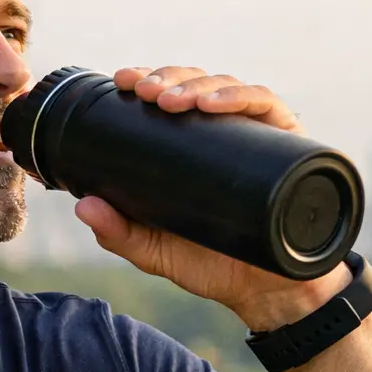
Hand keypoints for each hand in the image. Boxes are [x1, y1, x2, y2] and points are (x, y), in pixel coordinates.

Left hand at [74, 65, 349, 331]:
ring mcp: (257, 135)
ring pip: (227, 87)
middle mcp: (226, 133)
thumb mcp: (156, 252)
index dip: (147, 79)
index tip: (123, 80)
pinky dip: (240, 97)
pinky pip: (266, 106)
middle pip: (196, 84)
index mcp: (194, 146)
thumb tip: (82, 206)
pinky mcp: (289, 142)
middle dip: (167, 78)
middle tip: (144, 90)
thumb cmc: (213, 267)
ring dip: (196, 85)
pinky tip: (214, 104)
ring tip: (171, 100)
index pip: (170, 97)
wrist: (267, 293)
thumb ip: (120, 234)